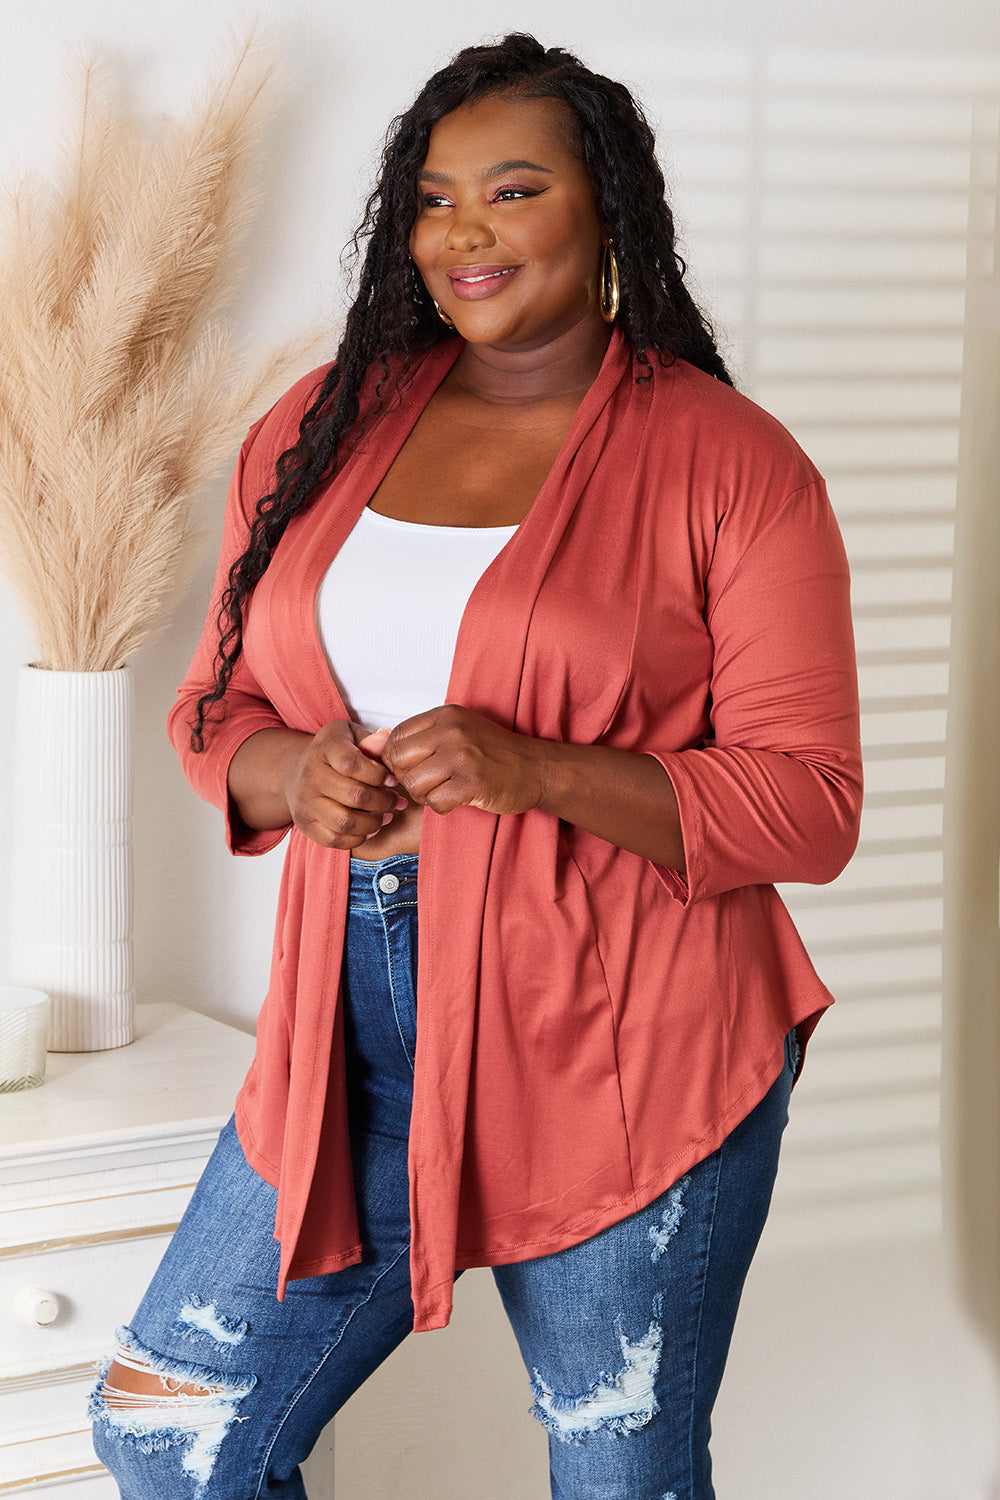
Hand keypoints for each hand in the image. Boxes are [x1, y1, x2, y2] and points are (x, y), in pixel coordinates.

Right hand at [282, 721, 407, 848]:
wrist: (298, 770)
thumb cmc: (336, 752)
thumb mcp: (352, 737)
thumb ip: (371, 741)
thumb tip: (386, 738)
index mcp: (324, 748)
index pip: (351, 763)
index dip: (378, 774)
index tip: (392, 779)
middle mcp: (310, 774)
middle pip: (354, 795)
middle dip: (384, 801)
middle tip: (397, 801)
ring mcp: (305, 801)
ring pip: (345, 822)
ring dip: (373, 822)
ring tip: (386, 815)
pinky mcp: (304, 824)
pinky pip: (334, 840)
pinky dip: (358, 838)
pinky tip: (370, 828)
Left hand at [383, 705, 546, 816]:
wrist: (536, 768)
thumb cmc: (494, 753)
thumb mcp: (457, 732)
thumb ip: (420, 737)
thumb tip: (372, 745)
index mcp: (445, 715)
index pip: (396, 736)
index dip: (396, 759)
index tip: (411, 769)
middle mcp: (451, 731)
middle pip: (399, 760)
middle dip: (407, 779)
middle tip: (426, 784)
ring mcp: (462, 757)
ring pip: (414, 784)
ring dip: (424, 796)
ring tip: (443, 791)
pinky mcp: (472, 783)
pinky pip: (435, 802)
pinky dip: (441, 807)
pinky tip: (456, 800)